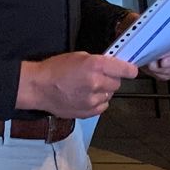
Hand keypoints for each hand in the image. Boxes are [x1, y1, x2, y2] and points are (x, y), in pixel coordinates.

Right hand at [19, 52, 136, 118]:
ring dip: (103, 91)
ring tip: (87, 87)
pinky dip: (98, 102)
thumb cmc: (56, 68)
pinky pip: (102, 106)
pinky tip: (85, 96)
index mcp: (95, 66)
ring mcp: (93, 100)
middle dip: (111, 79)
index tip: (131, 70)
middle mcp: (97, 83)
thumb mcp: (79, 57)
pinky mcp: (88, 112)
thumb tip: (112, 67)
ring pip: (109, 95)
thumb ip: (98, 62)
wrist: (39, 87)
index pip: (125, 70)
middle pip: (117, 83)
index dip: (129, 70)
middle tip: (98, 76)